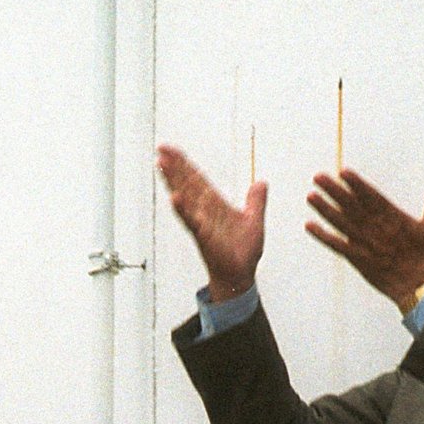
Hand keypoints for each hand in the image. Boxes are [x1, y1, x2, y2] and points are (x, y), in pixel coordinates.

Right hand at [158, 144, 266, 300]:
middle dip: (174, 166)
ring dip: (172, 180)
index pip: (197, 179)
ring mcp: (201, 222)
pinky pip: (191, 220)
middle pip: (186, 183)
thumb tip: (261, 183)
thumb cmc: (243, 252)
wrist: (241, 275)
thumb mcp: (254, 220)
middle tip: (161, 148)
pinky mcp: (203, 236)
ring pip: (184, 197)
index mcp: (215, 204)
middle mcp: (204, 211)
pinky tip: (174, 197)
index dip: (185, 164)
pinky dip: (183, 209)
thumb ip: (256, 200)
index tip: (172, 150)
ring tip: (162, 164)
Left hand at [305, 170, 423, 310]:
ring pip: (340, 222)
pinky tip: (309, 226)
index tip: (343, 172)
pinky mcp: (356, 258)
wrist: (417, 286)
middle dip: (334, 190)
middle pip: (351, 206)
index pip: (371, 196)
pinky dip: (322, 236)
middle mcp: (375, 228)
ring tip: (311, 196)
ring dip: (324, 209)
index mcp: (393, 218)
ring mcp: (364, 243)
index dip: (356, 184)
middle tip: (318, 177)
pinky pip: (336, 245)